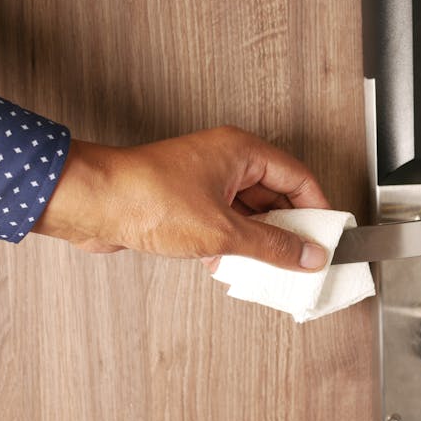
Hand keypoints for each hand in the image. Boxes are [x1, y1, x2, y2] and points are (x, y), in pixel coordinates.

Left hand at [31, 126, 330, 271]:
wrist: (93, 204)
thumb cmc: (147, 197)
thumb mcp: (223, 230)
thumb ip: (271, 246)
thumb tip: (306, 254)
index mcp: (241, 152)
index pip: (297, 177)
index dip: (316, 208)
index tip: (327, 237)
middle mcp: (224, 162)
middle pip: (273, 195)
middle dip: (287, 229)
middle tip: (302, 258)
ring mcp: (203, 181)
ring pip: (247, 212)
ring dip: (257, 241)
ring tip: (270, 268)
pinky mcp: (184, 202)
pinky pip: (222, 222)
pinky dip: (230, 244)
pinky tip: (229, 265)